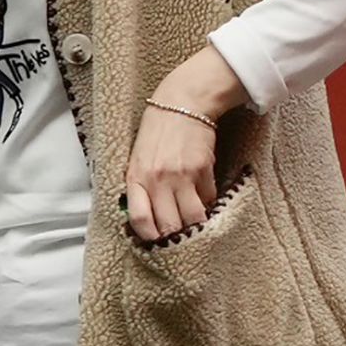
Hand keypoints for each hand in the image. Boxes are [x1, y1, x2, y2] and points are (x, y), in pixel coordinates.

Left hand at [120, 52, 241, 244]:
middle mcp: (157, 179)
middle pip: (169, 226)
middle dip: (175, 239)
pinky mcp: (203, 169)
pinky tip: (204, 197)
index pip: (139, 220)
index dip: (150, 238)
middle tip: (180, 240)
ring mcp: (181, 175)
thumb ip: (140, 187)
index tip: (156, 243)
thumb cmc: (157, 131)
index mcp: (136, 176)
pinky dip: (208, 203)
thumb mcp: (138, 158)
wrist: (183, 101)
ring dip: (196, 226)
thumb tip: (151, 220)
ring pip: (193, 219)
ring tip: (195, 225)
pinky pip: (208, 198)